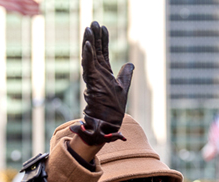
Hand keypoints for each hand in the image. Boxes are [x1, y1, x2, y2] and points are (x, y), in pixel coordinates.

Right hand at [71, 22, 133, 145]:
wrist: (109, 121)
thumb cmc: (114, 107)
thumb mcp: (123, 86)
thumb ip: (126, 74)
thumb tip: (130, 64)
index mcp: (104, 73)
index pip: (102, 53)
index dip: (103, 40)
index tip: (103, 27)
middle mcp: (97, 73)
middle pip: (95, 51)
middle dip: (95, 37)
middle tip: (93, 23)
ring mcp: (93, 77)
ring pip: (90, 55)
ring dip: (89, 42)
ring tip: (89, 28)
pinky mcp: (91, 82)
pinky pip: (88, 66)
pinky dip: (88, 55)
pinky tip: (87, 44)